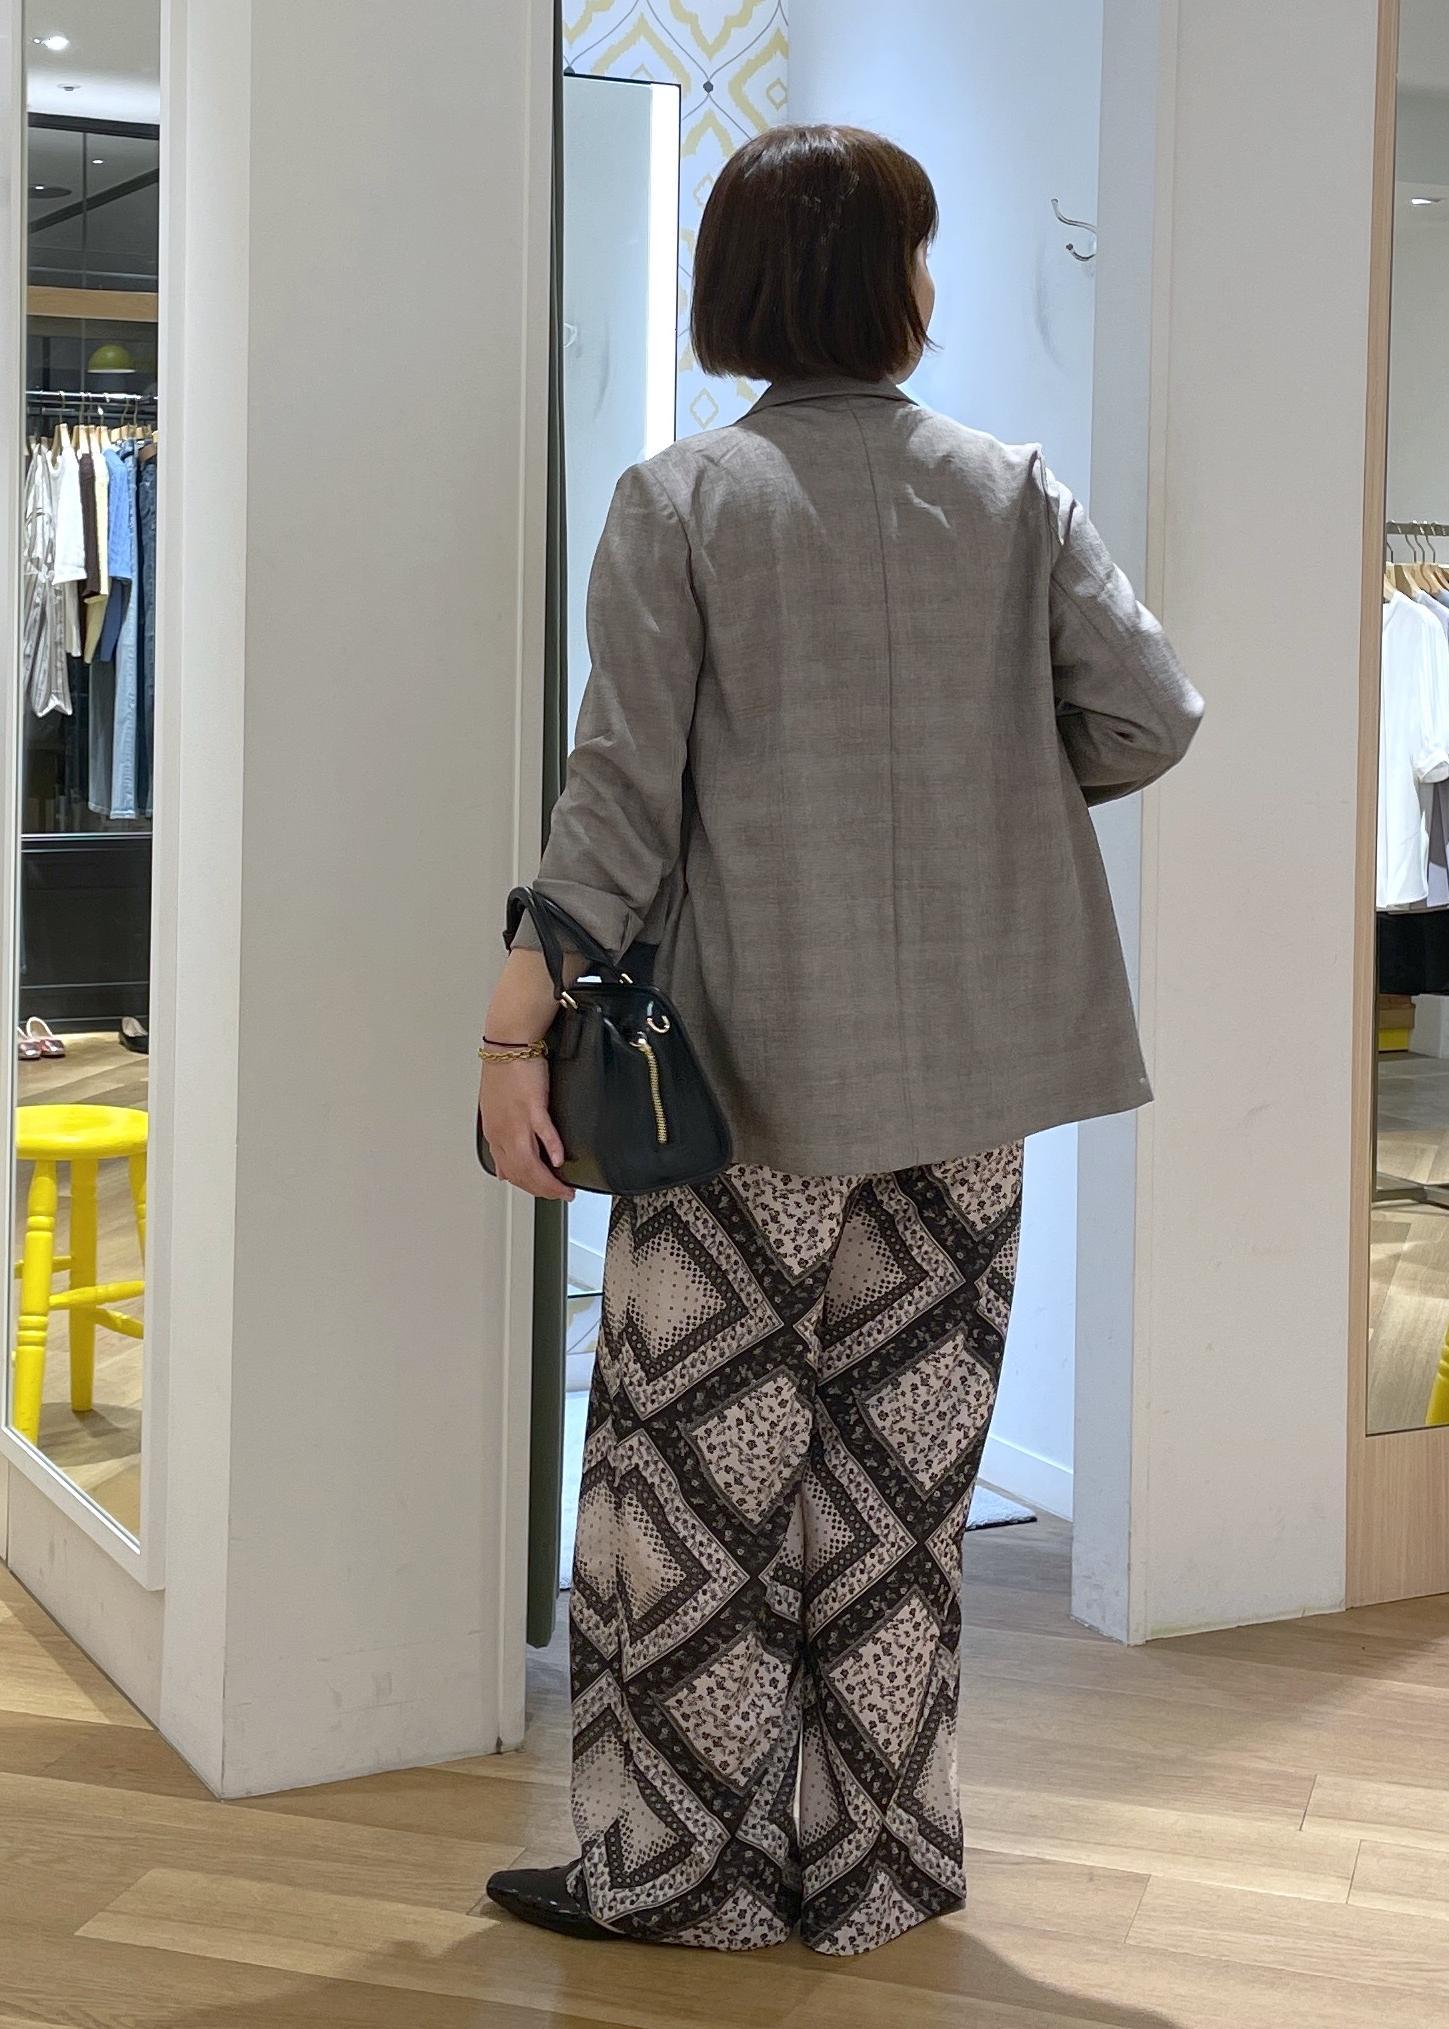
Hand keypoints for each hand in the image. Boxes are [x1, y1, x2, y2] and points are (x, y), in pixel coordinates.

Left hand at [479, 1057, 573, 1201]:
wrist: (507, 1047)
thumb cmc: (503, 1075)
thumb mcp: (496, 1114)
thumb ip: (502, 1142)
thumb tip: (503, 1170)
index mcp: (495, 1134)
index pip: (510, 1172)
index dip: (527, 1188)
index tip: (542, 1193)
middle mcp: (504, 1131)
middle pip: (521, 1173)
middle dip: (542, 1191)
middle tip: (560, 1196)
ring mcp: (518, 1120)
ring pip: (530, 1162)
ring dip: (549, 1180)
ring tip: (564, 1189)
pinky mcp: (532, 1106)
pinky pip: (543, 1133)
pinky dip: (552, 1149)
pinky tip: (560, 1159)